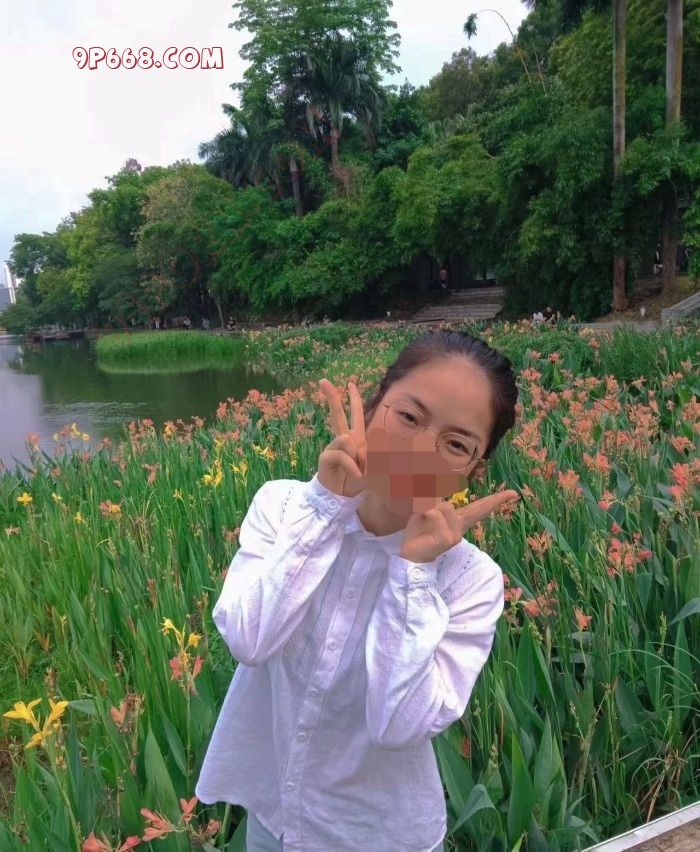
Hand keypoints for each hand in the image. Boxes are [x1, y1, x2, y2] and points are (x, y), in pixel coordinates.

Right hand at [317, 378, 367, 498]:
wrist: (342, 496)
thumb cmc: (358, 479)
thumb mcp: (374, 466)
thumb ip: (371, 453)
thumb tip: (356, 444)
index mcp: (356, 438)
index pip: (355, 414)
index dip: (353, 399)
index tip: (349, 383)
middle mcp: (343, 440)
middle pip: (337, 415)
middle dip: (332, 397)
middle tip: (323, 381)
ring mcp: (333, 447)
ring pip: (345, 439)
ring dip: (357, 456)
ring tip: (359, 470)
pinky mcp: (326, 457)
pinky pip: (342, 455)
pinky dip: (352, 466)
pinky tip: (356, 475)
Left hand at [399, 490, 520, 563]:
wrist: (410, 552)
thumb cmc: (419, 531)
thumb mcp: (426, 510)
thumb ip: (434, 499)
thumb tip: (437, 492)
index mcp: (458, 521)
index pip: (479, 508)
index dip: (495, 500)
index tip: (513, 494)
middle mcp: (460, 528)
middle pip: (478, 509)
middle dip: (495, 500)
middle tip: (514, 493)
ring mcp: (456, 535)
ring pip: (445, 506)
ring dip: (430, 507)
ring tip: (424, 520)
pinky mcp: (448, 540)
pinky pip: (436, 515)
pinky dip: (425, 514)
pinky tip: (423, 525)